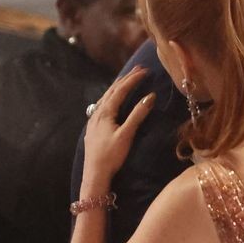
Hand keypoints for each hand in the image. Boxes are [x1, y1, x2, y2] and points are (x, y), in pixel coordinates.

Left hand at [80, 69, 154, 194]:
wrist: (94, 173)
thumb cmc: (111, 155)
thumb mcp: (127, 134)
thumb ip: (138, 115)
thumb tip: (150, 96)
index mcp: (105, 112)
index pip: (121, 90)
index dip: (133, 79)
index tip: (145, 71)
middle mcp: (97, 113)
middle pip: (111, 90)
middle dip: (125, 79)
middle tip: (138, 69)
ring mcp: (93, 120)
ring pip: (105, 97)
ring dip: (117, 87)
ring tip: (126, 79)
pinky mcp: (93, 128)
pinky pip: (102, 105)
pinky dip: (110, 97)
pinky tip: (110, 101)